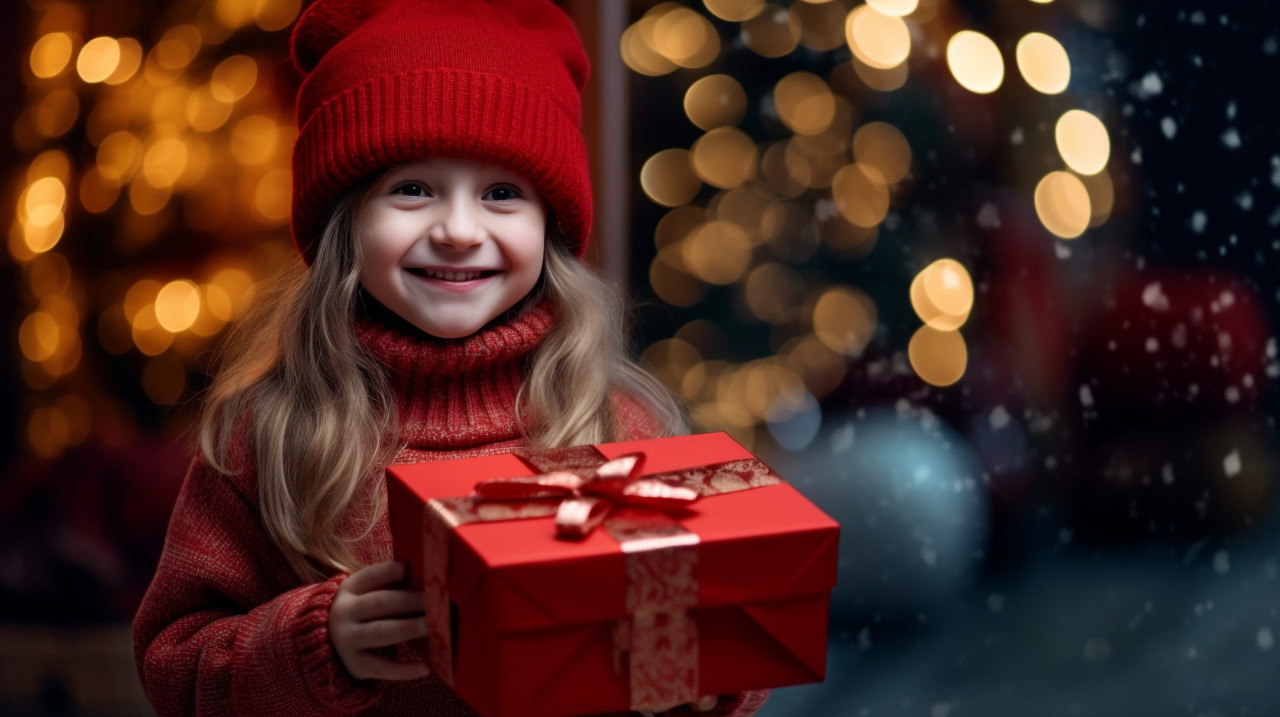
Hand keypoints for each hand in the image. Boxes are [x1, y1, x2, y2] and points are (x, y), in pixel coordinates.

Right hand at [329, 561, 430, 680]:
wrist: (331, 645)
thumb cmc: (364, 613)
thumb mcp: (366, 594)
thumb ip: (390, 585)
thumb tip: (427, 578)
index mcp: (349, 591)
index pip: (368, 577)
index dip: (387, 572)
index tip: (407, 568)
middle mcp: (344, 614)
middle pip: (380, 603)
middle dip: (409, 601)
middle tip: (434, 600)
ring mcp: (348, 641)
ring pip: (381, 632)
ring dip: (408, 628)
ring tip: (432, 626)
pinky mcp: (357, 665)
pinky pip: (383, 668)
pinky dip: (404, 670)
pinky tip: (425, 667)